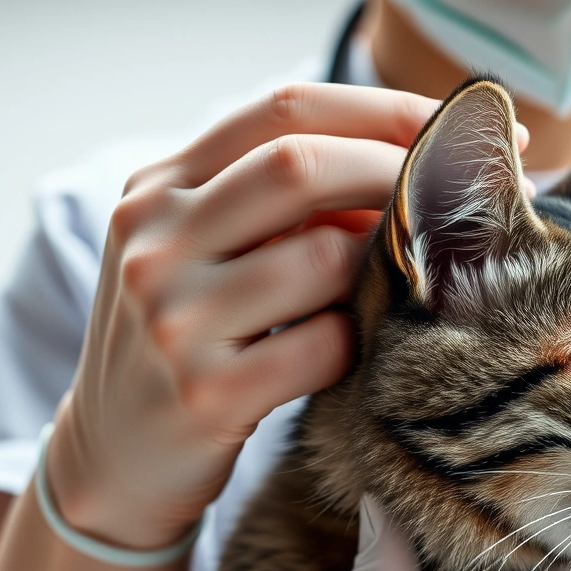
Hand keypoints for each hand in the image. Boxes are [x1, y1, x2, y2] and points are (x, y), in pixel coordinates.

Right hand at [47, 83, 516, 548]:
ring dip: (381, 271)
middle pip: (301, 166)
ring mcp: (172, 316)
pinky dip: (358, 344)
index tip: (453, 126)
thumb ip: (277, 203)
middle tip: (456, 202)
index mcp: (157, 187)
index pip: (283, 109)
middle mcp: (153, 239)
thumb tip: (410, 159)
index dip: (383, 110)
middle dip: (396, 174)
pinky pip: (324, 346)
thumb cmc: (189, 343)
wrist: (114, 461)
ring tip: (397, 290)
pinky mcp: (205, 393)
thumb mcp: (203, 252)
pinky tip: (355, 357)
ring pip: (322, 258)